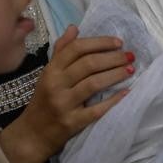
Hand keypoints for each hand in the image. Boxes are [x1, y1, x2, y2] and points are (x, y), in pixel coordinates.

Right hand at [3, 26, 133, 162]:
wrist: (32, 134)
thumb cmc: (44, 100)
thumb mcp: (48, 74)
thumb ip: (62, 51)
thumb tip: (74, 27)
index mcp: (51, 71)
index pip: (76, 49)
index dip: (99, 43)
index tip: (119, 42)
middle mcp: (55, 85)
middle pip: (88, 64)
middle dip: (113, 58)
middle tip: (130, 55)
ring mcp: (63, 104)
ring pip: (94, 84)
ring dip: (116, 74)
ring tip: (131, 69)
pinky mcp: (72, 122)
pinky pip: (97, 109)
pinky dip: (114, 100)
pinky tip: (127, 91)